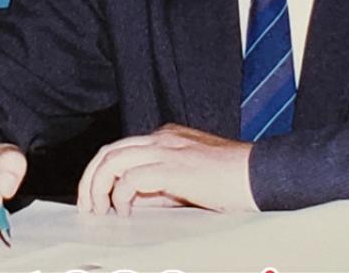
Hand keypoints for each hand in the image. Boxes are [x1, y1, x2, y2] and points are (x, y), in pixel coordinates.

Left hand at [77, 123, 256, 216]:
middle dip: (90, 179)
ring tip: (100, 209)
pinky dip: (122, 195)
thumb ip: (161, 185)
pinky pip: (132, 178)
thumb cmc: (233, 180)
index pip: (121, 149)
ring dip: (98, 186)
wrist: (261, 175)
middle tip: (88, 205)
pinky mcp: (174, 167)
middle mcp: (163, 139)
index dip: (102, 174)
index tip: (97, 198)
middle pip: (109, 151)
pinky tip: (127, 211)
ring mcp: (168, 150)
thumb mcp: (188, 179)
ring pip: (113, 160)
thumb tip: (133, 201)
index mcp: (167, 138)